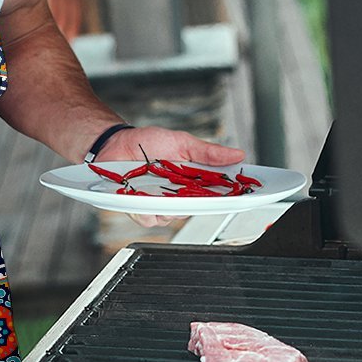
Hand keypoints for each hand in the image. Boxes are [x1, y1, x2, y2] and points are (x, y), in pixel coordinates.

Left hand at [96, 126, 245, 228]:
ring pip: (173, 217)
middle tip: (194, 188)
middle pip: (197, 209)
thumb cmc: (148, 142)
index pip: (218, 194)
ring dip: (169, 204)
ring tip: (161, 186)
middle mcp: (178, 196)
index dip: (232, 197)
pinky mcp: (140, 209)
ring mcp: (159, 204)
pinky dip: (147, 208)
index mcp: (192, 182)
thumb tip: (237, 154)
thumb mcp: (182, 142)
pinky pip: (149, 218)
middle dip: (199, 202)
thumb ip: (208, 152)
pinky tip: (142, 195)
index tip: (245, 194)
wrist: (116, 143)